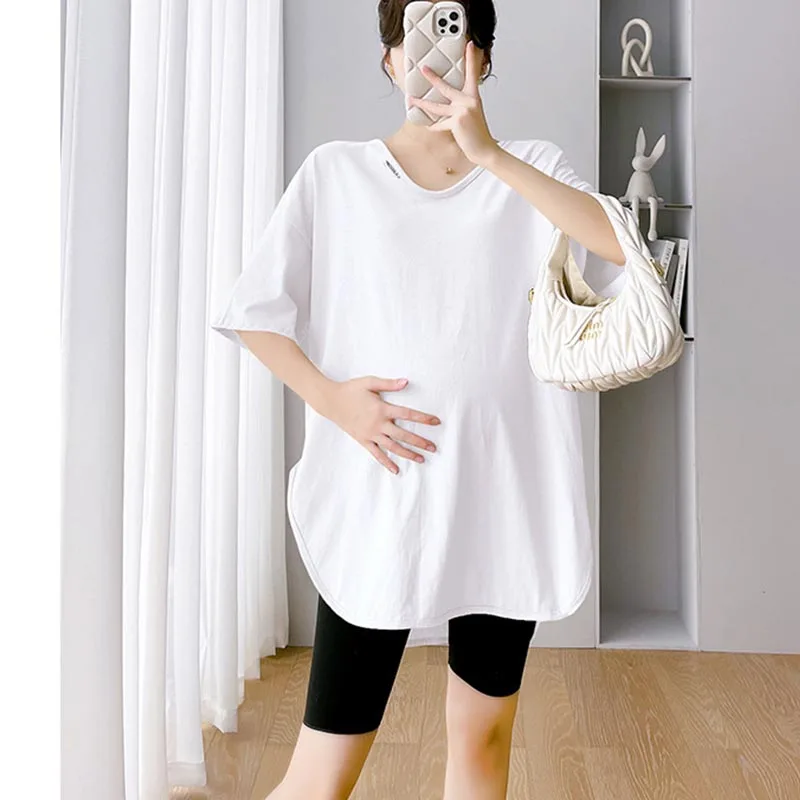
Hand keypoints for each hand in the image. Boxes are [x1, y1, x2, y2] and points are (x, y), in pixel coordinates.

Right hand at [322, 376, 440, 474]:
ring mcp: (371, 434)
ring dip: (408, 454)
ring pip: (393, 447)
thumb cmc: (350, 390)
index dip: (423, 418)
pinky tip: (396, 470)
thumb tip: (406, 382)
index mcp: (382, 409)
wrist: (330, 401)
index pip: (408, 414)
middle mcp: (378, 424)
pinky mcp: (363, 440)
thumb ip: (389, 384)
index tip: (436, 422)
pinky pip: (377, 454)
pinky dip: (387, 462)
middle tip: (434, 448)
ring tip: (421, 459)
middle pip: (403, 435)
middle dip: (420, 442)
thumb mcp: (369, 382)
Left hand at [408, 41, 499, 166]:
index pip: (472, 74)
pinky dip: (433, 127)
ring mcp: (462, 111)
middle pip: (446, 87)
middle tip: (423, 68)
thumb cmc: (477, 133)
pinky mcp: (457, 122)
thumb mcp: (472, 114)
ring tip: (411, 99)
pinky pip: (439, 124)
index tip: (470, 45)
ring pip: (436, 107)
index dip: (471, 59)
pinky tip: (428, 126)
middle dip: (432, 78)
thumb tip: (444, 103)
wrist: (484, 149)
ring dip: (421, 104)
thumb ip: (461, 105)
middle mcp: (469, 101)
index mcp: (474, 97)